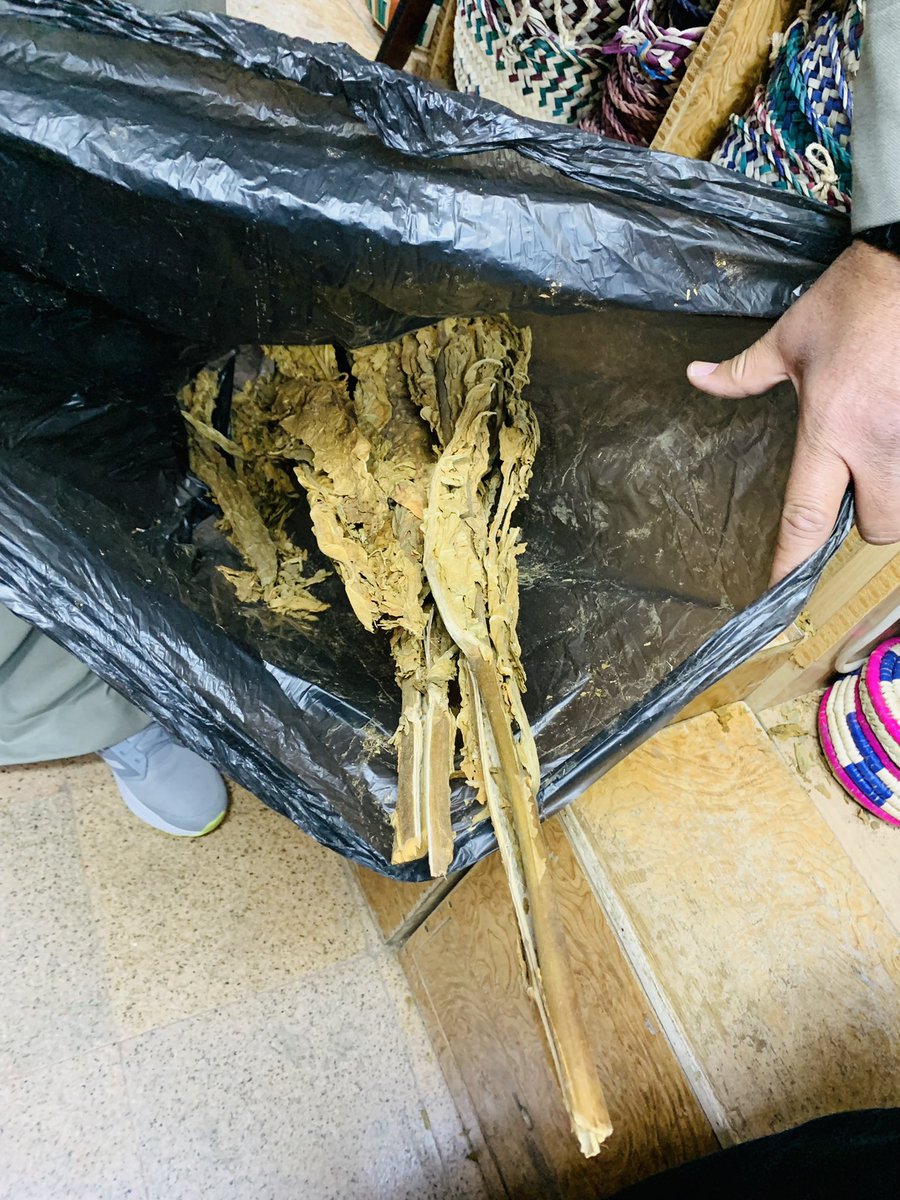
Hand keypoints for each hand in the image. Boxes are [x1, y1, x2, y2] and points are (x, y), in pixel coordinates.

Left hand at [687, 240, 899, 584]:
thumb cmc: (855, 299)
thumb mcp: (791, 337)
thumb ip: (746, 373)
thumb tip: (697, 378)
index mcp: (831, 426)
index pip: (806, 513)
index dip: (792, 560)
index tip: (780, 589)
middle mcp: (879, 441)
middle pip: (876, 525)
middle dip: (865, 519)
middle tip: (856, 487)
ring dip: (896, 495)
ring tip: (882, 458)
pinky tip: (897, 441)